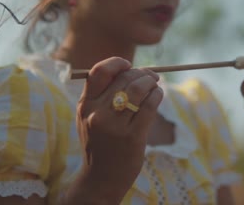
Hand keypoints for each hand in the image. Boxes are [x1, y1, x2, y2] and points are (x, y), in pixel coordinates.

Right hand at [76, 57, 162, 195]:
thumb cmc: (101, 145)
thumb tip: (133, 70)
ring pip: (139, 89)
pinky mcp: (132, 136)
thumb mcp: (91, 118)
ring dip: (151, 82)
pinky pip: (150, 105)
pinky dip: (157, 95)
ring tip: (155, 85)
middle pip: (124, 79)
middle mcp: (97, 113)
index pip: (99, 72)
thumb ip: (103, 96)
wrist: (101, 180)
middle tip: (151, 76)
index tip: (129, 65)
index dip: (117, 63)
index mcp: (85, 105)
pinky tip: (158, 95)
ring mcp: (114, 126)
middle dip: (142, 73)